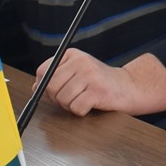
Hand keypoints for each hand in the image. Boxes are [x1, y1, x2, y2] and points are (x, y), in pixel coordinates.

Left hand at [34, 49, 165, 116]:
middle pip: (50, 87)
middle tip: (72, 98)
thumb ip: (56, 79)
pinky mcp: (98, 90)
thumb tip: (35, 88)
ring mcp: (90, 75)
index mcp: (72, 54)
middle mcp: (81, 61)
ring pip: (62, 99)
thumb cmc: (100, 84)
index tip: (57, 91)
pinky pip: (76, 108)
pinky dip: (82, 111)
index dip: (45, 86)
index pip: (43, 71)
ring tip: (84, 100)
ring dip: (71, 106)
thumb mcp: (76, 75)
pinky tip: (91, 104)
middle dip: (58, 99)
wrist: (130, 88)